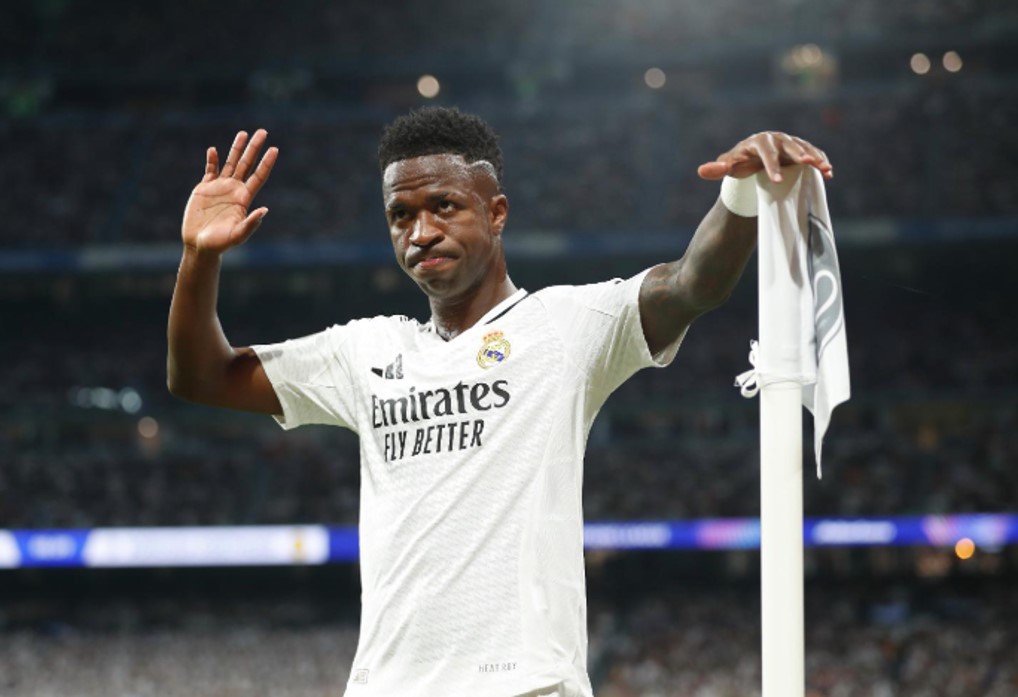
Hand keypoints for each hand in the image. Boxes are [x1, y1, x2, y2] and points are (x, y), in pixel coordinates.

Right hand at [181, 129, 277, 252]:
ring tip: (243, 133)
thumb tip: (265, 210)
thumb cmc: (221, 244)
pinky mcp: (204, 188)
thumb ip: (251, 223)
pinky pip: (210, 170)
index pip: (259, 176)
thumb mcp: (238, 235)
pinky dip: (211, 160)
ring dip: (237, 148)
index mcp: (244, 198)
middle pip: (247, 164)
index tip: (274, 149)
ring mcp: (220, 187)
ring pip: (231, 163)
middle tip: (263, 131)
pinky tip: (213, 150)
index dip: (266, 163)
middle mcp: (235, 190)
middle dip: (254, 148)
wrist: (200, 245)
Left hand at [697, 131, 832, 182]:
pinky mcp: (801, 149)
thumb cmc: (741, 163)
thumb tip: (701, 171)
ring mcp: (791, 143)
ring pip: (805, 148)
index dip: (771, 165)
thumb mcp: (730, 166)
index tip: (776, 180)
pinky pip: (813, 153)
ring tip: (825, 169)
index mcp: (759, 141)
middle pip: (789, 145)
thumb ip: (718, 169)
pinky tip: (828, 173)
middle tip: (809, 164)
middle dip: (799, 154)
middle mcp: (777, 138)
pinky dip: (821, 161)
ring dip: (816, 157)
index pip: (765, 152)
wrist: (754, 159)